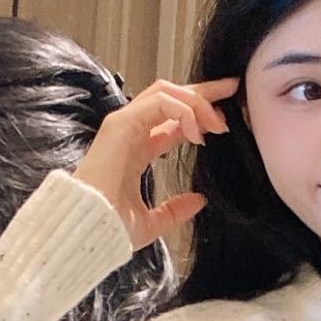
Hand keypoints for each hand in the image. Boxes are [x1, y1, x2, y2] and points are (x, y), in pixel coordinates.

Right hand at [74, 78, 237, 246]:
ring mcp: (124, 124)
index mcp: (138, 149)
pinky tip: (196, 133)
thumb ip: (175, 210)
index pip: (172, 118)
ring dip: (197, 101)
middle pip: (170, 95)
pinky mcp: (121, 124)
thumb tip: (199, 201)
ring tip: (219, 123)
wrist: (89, 230)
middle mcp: (131, 131)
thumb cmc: (110, 227)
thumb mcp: (152, 222)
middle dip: (203, 91)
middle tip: (231, 90)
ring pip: (165, 92)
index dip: (199, 112)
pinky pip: (159, 103)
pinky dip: (183, 111)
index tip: (226, 116)